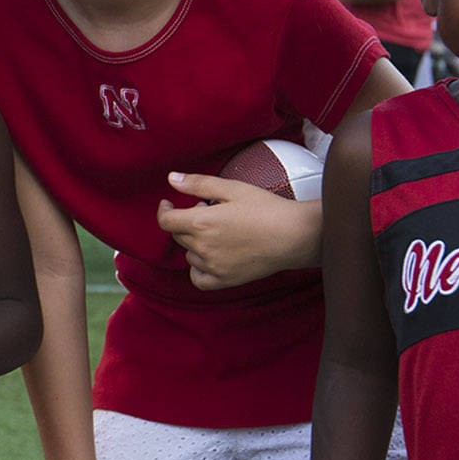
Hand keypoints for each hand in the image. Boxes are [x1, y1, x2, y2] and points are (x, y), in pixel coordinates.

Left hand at [158, 172, 317, 289]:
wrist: (294, 236)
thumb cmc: (266, 208)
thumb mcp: (232, 188)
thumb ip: (198, 184)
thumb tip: (171, 179)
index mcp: (202, 222)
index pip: (166, 221)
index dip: (164, 210)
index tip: (168, 204)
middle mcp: (203, 247)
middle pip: (178, 235)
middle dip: (186, 221)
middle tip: (210, 211)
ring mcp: (213, 266)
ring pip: (189, 254)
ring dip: (194, 242)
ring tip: (218, 231)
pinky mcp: (225, 280)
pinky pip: (198, 278)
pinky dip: (197, 269)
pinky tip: (209, 257)